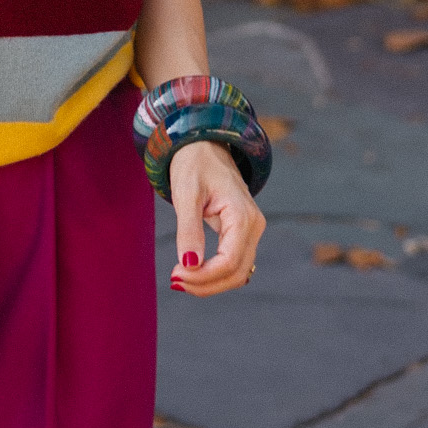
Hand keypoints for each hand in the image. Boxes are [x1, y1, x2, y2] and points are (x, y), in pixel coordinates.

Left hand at [167, 140, 265, 295]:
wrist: (204, 143)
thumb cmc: (194, 163)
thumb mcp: (186, 193)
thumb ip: (189, 230)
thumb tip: (189, 265)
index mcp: (243, 215)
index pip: (230, 261)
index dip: (204, 276)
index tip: (175, 274)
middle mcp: (254, 225)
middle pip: (236, 273)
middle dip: (206, 284)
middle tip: (174, 281)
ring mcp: (251, 230)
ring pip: (237, 272)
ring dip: (210, 282)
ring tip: (180, 279)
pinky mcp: (242, 232)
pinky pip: (233, 262)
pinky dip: (214, 272)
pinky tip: (192, 270)